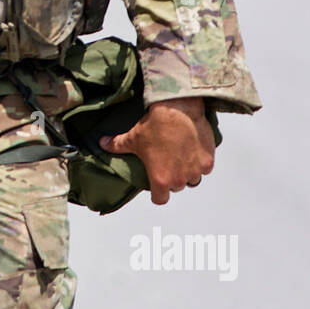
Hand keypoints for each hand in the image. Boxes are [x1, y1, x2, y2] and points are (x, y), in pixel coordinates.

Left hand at [99, 97, 215, 205]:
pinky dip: (200, 161)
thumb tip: (101, 143)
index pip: (160, 199)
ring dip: (188, 171)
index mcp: (160, 180)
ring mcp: (195, 170)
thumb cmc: (154, 125)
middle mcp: (179, 179)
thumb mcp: (132, 137)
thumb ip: (116, 145)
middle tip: (167, 163)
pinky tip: (193, 150)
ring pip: (193, 178)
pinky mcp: (208, 160)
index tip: (157, 184)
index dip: (157, 193)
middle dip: (173, 178)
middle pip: (176, 187)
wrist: (177, 109)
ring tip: (180, 156)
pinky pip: (205, 168)